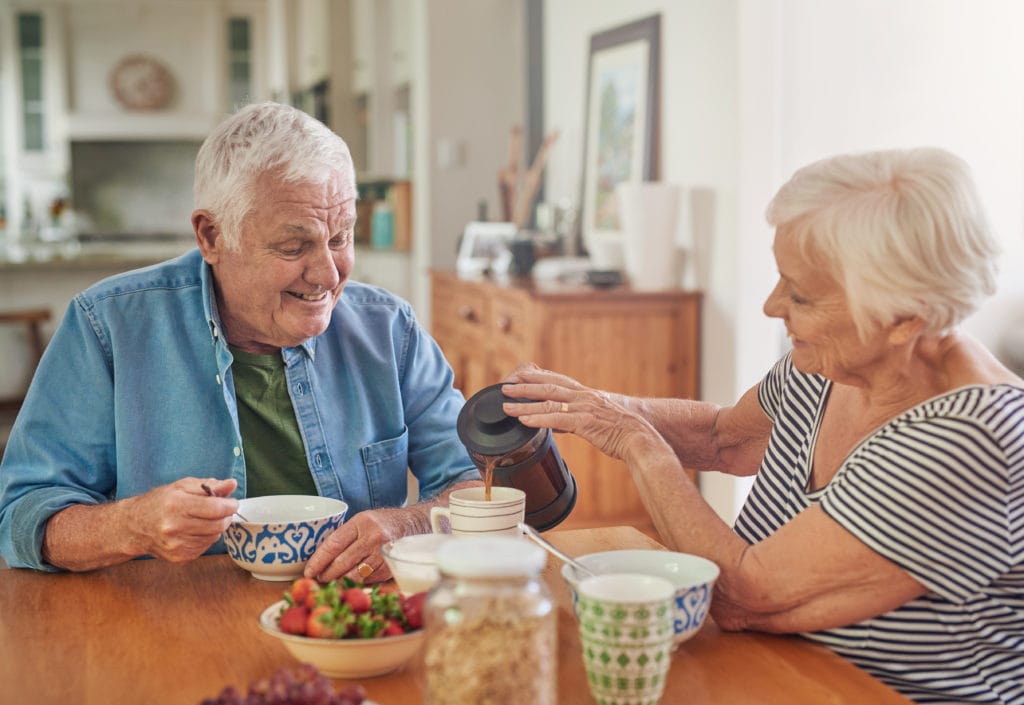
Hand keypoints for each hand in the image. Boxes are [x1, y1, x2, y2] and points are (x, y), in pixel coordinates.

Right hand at [125, 477, 238, 562]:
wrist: (135, 526)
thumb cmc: (160, 502)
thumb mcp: (182, 486)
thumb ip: (209, 485)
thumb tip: (232, 484)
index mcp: (176, 505)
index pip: (215, 508)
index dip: (230, 505)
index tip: (233, 502)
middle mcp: (175, 527)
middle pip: (217, 525)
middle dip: (226, 517)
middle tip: (223, 510)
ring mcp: (176, 545)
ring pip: (213, 537)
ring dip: (216, 527)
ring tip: (205, 519)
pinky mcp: (179, 557)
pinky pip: (205, 547)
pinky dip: (206, 538)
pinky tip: (195, 530)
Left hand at [303, 509, 399, 583]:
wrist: (413, 524)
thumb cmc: (383, 523)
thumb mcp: (363, 520)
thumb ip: (345, 535)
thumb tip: (320, 556)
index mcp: (361, 523)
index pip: (334, 543)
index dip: (318, 560)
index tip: (308, 571)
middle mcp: (373, 538)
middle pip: (342, 562)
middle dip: (327, 574)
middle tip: (319, 579)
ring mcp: (383, 554)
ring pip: (354, 575)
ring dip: (339, 581)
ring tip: (332, 581)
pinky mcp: (390, 567)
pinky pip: (367, 580)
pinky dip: (357, 582)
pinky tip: (352, 580)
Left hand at [501, 364, 658, 461]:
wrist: (639, 438)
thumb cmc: (620, 432)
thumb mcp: (596, 418)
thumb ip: (575, 417)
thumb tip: (556, 422)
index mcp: (586, 394)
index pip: (557, 380)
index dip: (537, 377)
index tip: (520, 375)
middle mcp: (583, 397)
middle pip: (548, 386)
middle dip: (524, 386)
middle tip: (505, 387)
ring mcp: (584, 408)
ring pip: (548, 402)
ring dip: (525, 404)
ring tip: (506, 406)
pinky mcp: (585, 423)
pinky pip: (557, 420)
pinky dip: (538, 419)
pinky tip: (524, 421)